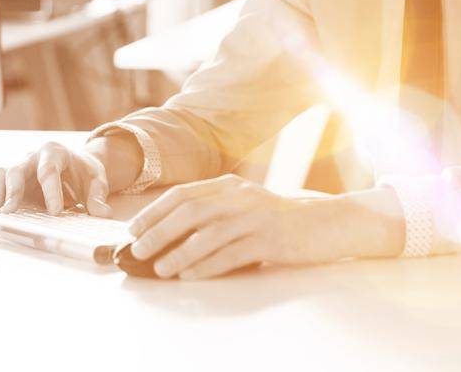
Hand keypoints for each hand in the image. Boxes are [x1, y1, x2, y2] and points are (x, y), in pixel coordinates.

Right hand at [0, 140, 112, 216]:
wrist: (75, 167)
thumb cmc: (84, 173)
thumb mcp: (96, 181)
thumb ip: (98, 196)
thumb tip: (103, 213)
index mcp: (54, 152)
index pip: (49, 170)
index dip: (51, 191)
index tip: (55, 212)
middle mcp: (32, 157)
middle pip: (17, 168)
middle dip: (13, 189)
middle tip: (11, 210)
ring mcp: (19, 168)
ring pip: (1, 173)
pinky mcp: (11, 182)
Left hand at [126, 175, 352, 280]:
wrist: (326, 223)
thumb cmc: (279, 218)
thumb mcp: (244, 204)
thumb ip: (214, 211)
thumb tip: (170, 232)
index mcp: (229, 185)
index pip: (183, 194)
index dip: (155, 211)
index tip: (133, 228)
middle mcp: (239, 197)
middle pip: (190, 211)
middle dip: (158, 230)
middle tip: (137, 249)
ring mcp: (255, 217)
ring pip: (208, 234)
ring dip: (178, 252)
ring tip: (158, 267)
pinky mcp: (269, 240)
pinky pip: (231, 254)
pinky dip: (207, 265)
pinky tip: (190, 275)